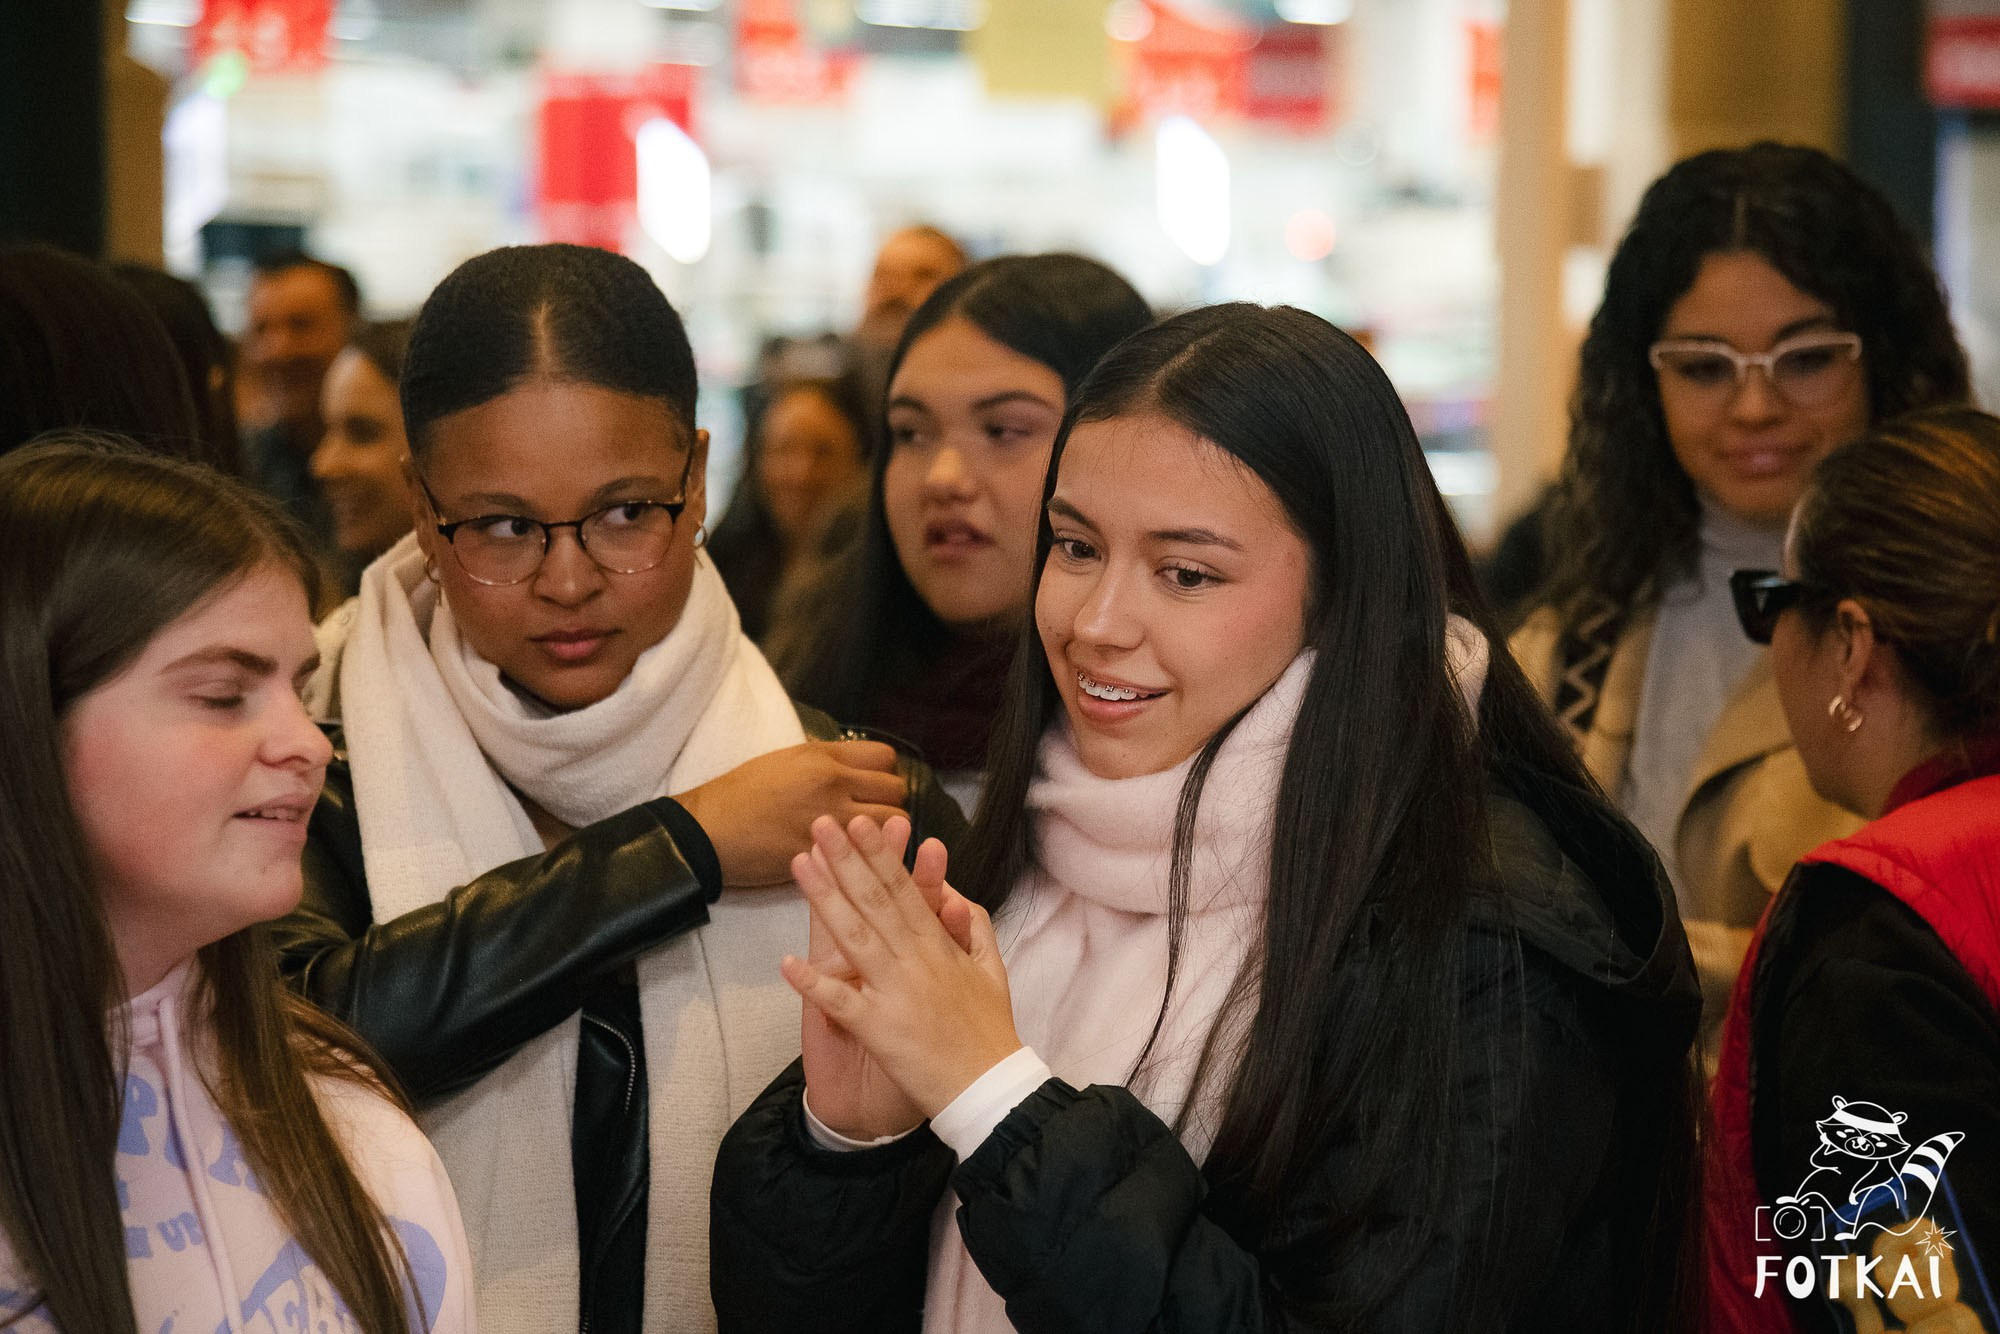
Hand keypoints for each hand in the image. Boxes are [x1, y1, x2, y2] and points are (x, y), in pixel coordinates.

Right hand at [674, 740, 905, 886]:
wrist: (709, 832)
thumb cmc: (740, 793)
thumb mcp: (783, 759)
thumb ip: (823, 759)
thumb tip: (852, 764)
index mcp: (822, 757)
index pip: (884, 757)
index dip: (883, 771)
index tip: (873, 783)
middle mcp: (834, 784)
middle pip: (896, 789)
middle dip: (889, 800)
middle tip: (874, 814)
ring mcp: (833, 821)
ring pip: (894, 823)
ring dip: (888, 831)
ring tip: (871, 840)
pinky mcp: (826, 856)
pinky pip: (871, 854)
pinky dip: (872, 856)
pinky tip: (860, 859)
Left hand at [783, 815, 1018, 1120]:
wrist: (988, 1089)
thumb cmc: (987, 1029)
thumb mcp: (990, 968)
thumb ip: (970, 926)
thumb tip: (950, 894)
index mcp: (939, 945)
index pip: (906, 889)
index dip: (881, 855)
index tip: (860, 823)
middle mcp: (915, 960)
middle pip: (876, 901)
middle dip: (848, 859)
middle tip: (822, 823)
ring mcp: (895, 992)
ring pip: (854, 937)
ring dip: (825, 899)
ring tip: (800, 865)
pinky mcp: (879, 1029)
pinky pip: (841, 1003)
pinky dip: (815, 984)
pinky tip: (787, 963)